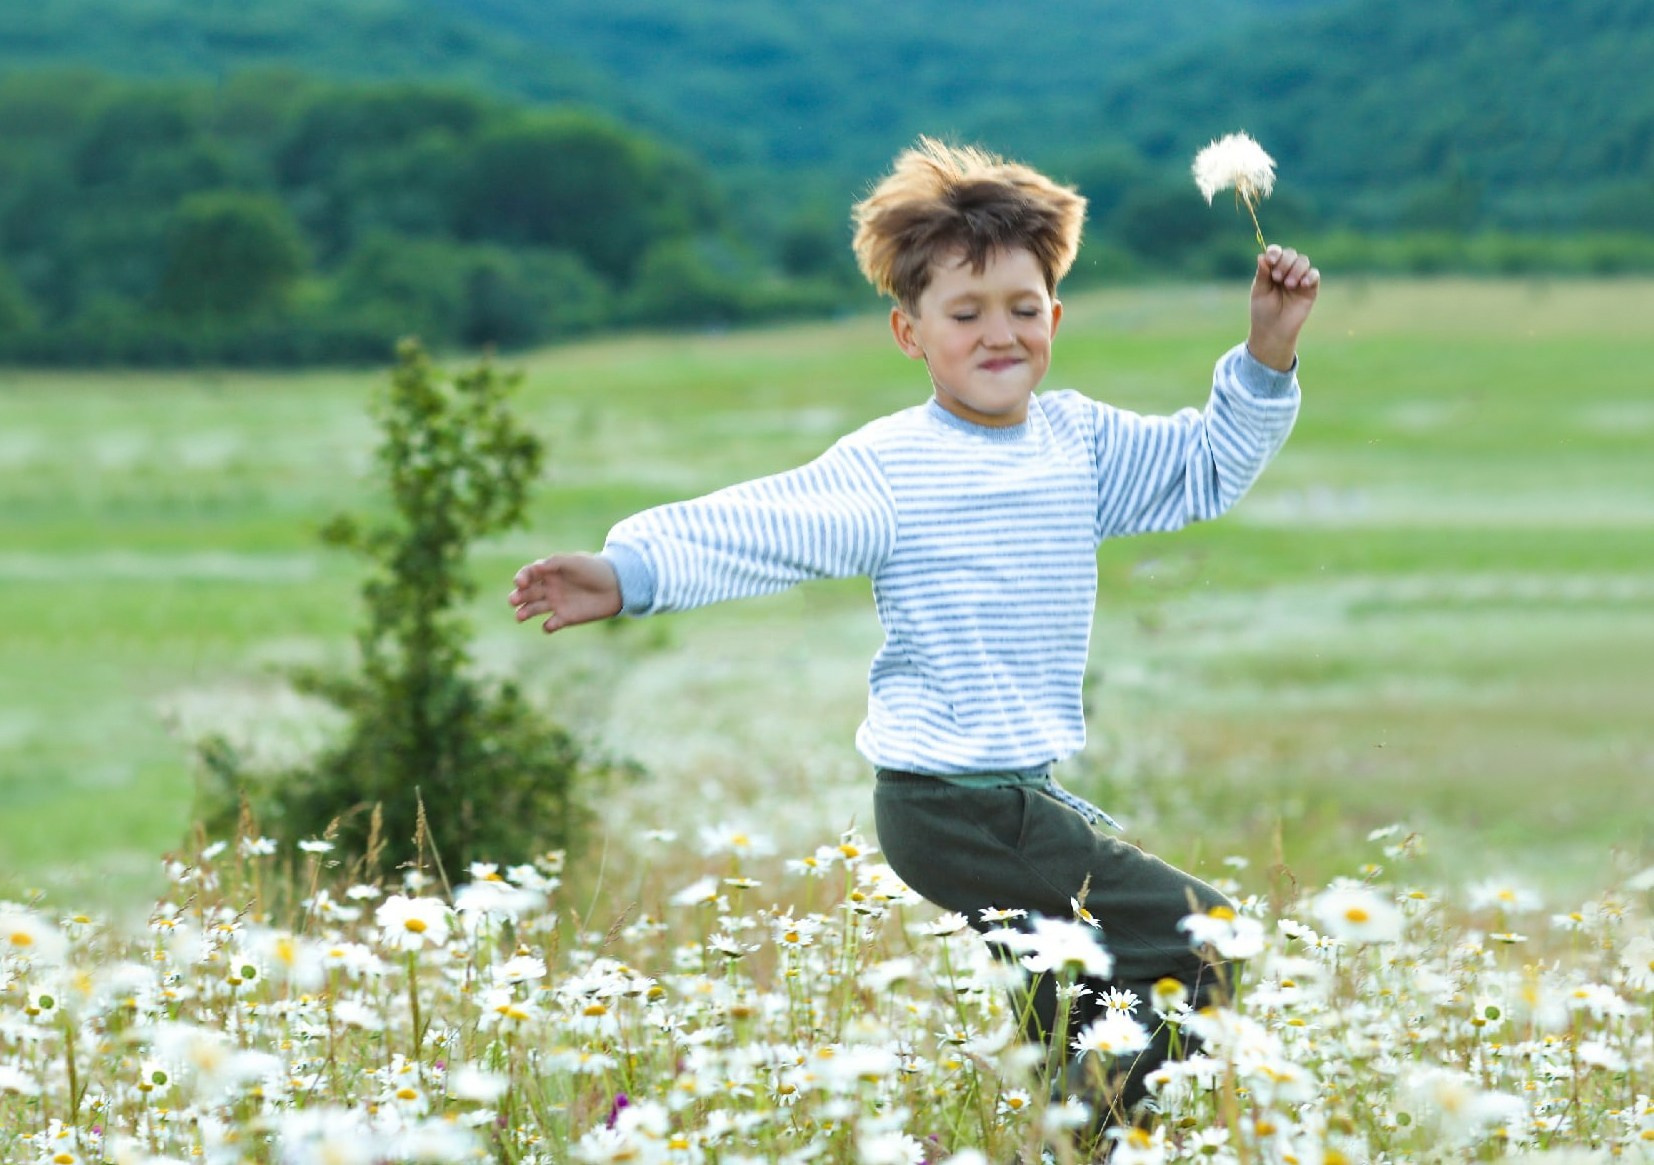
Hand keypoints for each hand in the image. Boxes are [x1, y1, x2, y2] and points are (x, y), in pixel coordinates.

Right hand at [509, 553, 622, 633]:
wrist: (616, 586)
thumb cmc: (594, 569)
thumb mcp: (574, 562)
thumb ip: (555, 563)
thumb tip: (535, 567)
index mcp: (549, 571)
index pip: (528, 574)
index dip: (522, 578)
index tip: (520, 582)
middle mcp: (549, 587)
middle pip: (527, 593)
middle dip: (518, 596)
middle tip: (513, 600)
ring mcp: (556, 603)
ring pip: (533, 609)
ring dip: (525, 612)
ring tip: (519, 616)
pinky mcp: (565, 618)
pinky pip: (551, 624)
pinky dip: (548, 626)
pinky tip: (550, 625)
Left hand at [1246, 244, 1319, 371]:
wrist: (1274, 330)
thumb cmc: (1264, 311)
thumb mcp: (1260, 291)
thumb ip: (1263, 274)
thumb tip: (1261, 256)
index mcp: (1272, 269)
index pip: (1276, 252)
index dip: (1274, 252)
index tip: (1271, 259)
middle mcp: (1286, 270)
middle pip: (1290, 254)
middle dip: (1284, 262)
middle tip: (1277, 278)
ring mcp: (1299, 278)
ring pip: (1303, 261)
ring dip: (1296, 269)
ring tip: (1288, 285)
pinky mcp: (1310, 288)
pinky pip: (1314, 274)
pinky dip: (1310, 276)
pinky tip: (1303, 284)